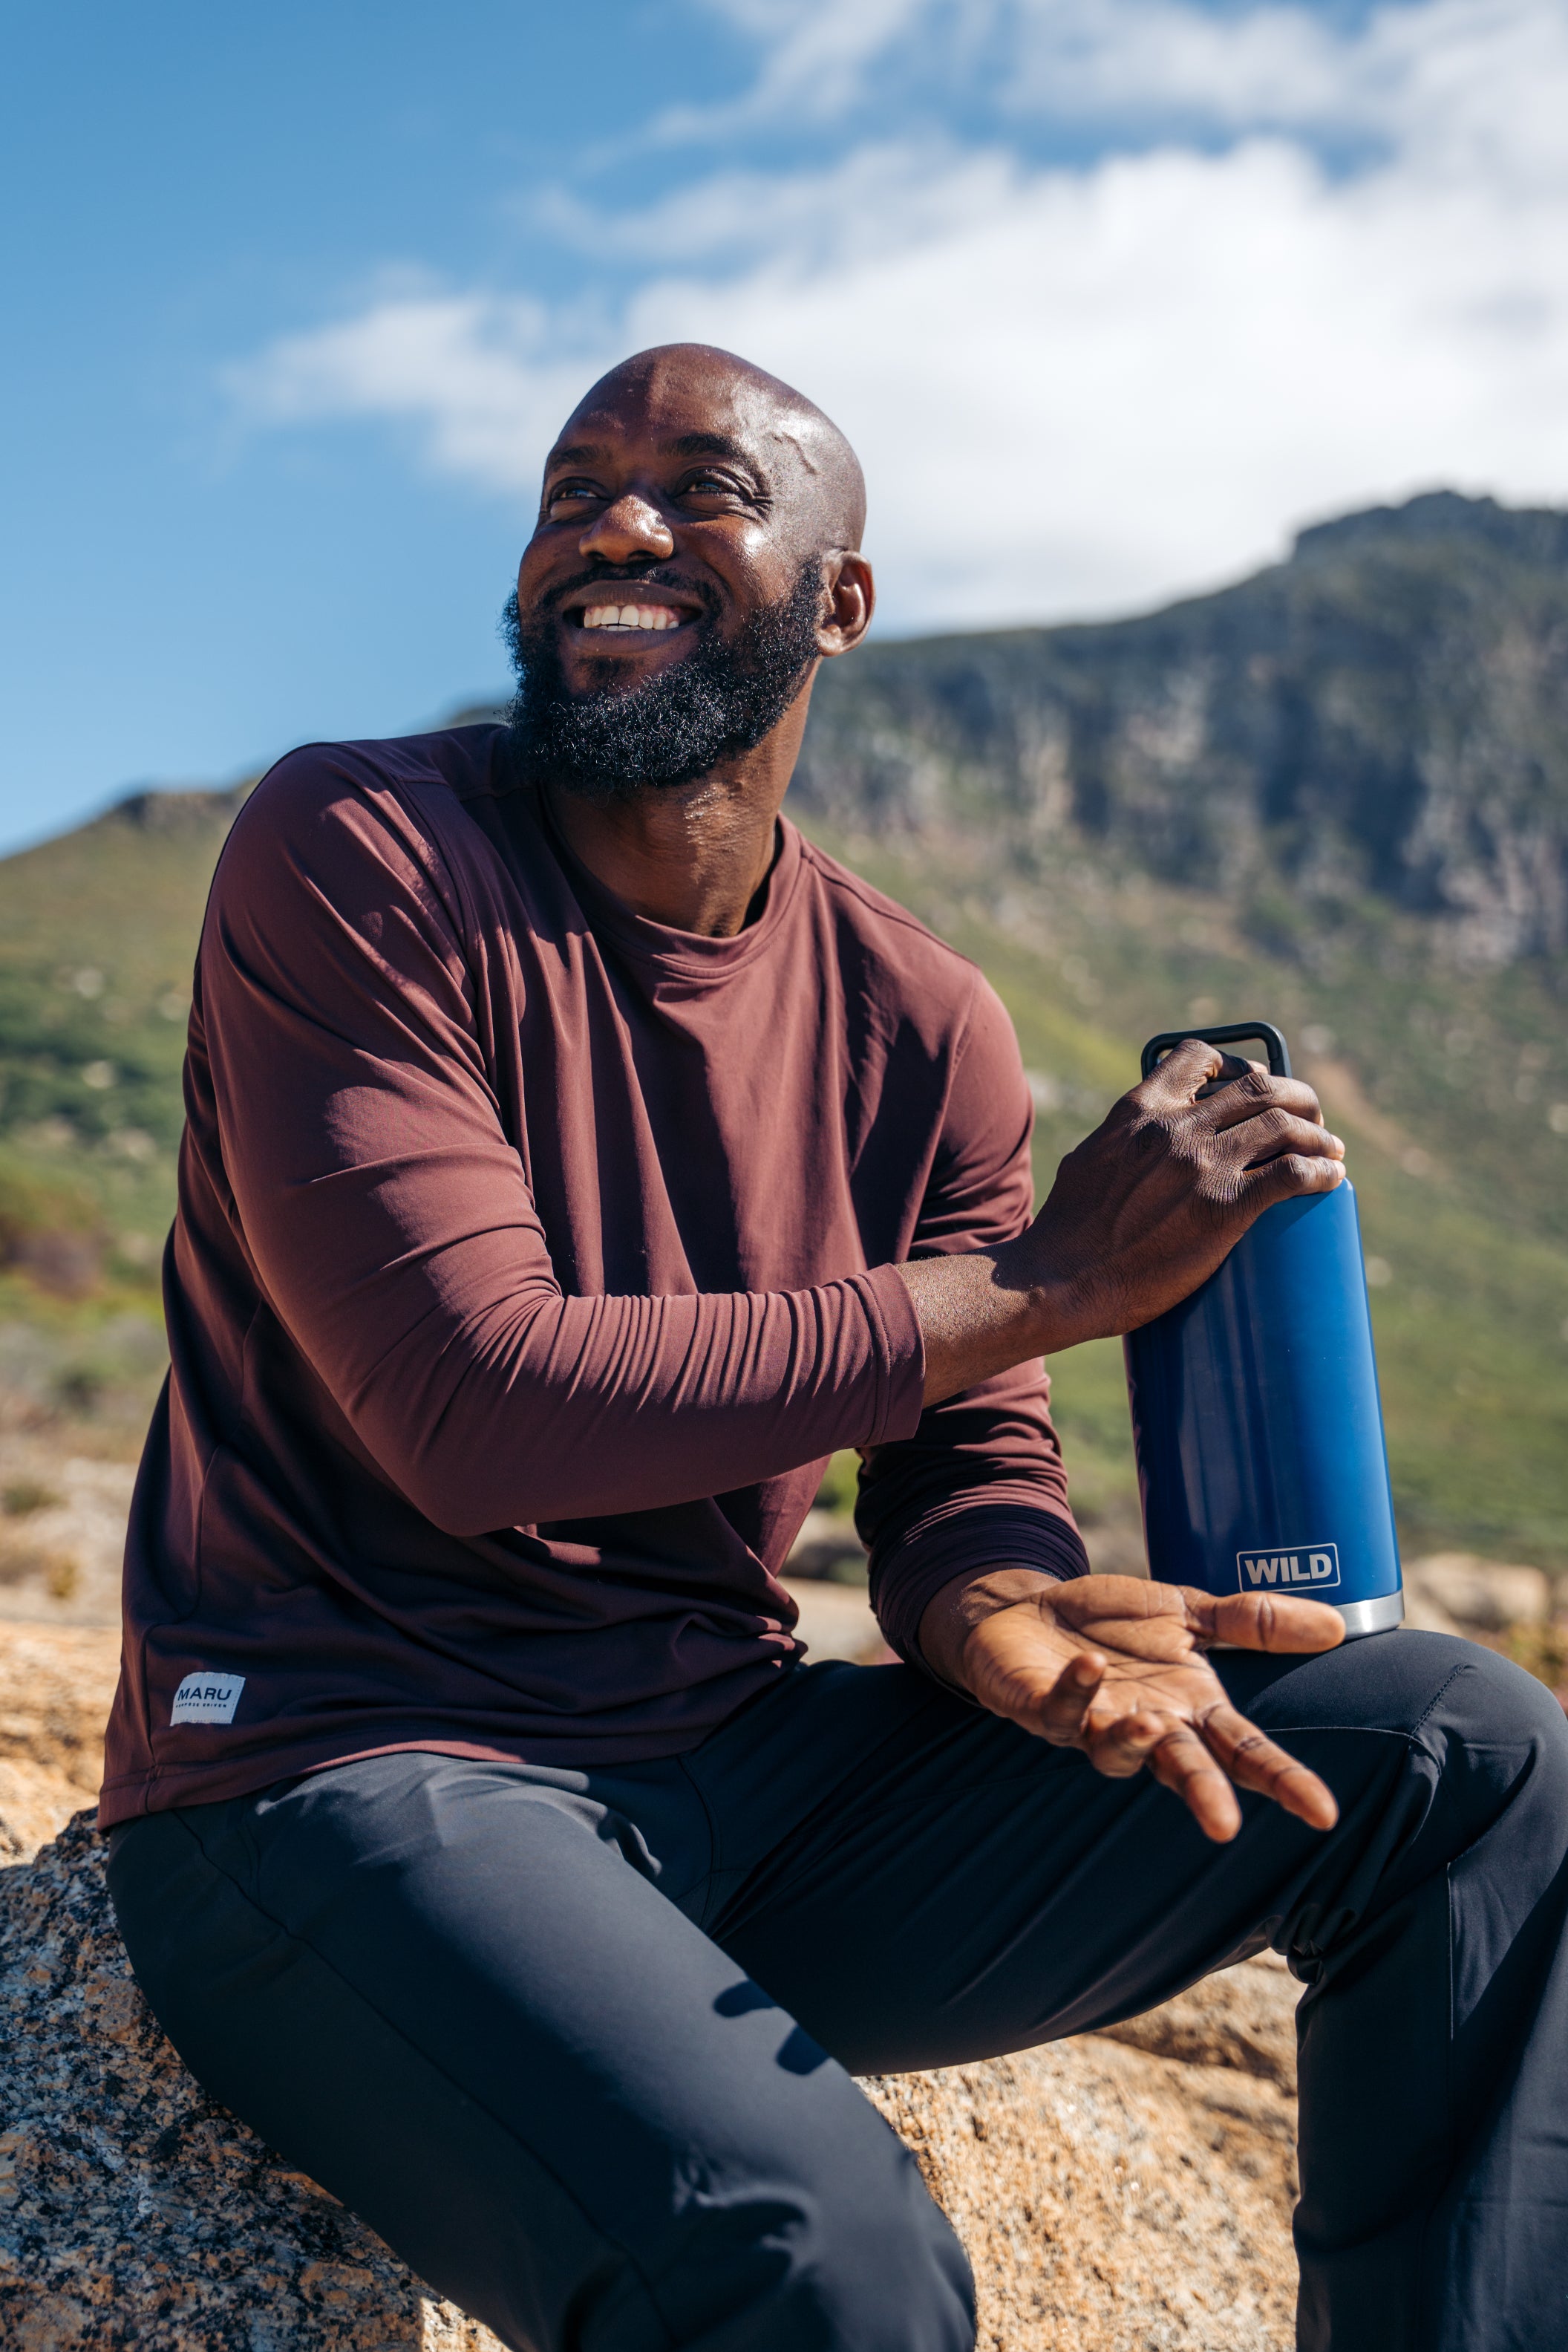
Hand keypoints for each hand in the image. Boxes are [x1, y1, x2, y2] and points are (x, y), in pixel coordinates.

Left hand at [919, 1569, 1344, 1841]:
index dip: (1282, 1781)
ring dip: (1133, 1743)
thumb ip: (1252, 1622)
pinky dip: (1076, 1692)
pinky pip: (1060, 1710)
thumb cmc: (1108, 1626)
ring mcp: (1093, 1724)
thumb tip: (1338, 1623)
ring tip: (1152, 1724)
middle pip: (1185, 1771)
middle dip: (1205, 1796)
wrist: (1026, 1611)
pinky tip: (1088, 1668)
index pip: (1244, 1751)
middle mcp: (1147, 1725)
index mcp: (1189, 1707)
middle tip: (1225, 1828)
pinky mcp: (1043, 1707)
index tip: (1323, 1814)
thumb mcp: (1187, 1611)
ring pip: (1116, 1754)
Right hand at [1019, 1037, 1344, 1350]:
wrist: (1060, 1279)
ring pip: (1283, 1125)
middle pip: (1258, 1088)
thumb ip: (1118, 1144)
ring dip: (1317, 1135)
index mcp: (1139, 1110)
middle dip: (1296, 1097)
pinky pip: (1291, 1173)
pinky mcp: (1225, 1207)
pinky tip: (1331, 1178)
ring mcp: (1202, 1165)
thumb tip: (1135, 1149)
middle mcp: (1175, 1128)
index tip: (1255, 1080)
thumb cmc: (1067, 1233)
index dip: (1236, 1064)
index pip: (1198, 1057)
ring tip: (1331, 1151)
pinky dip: (1320, 1171)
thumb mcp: (1087, 1162)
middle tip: (1311, 1119)